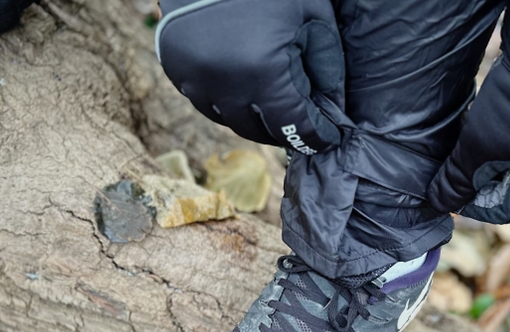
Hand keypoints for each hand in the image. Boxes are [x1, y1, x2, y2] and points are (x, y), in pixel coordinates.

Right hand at [156, 0, 346, 154]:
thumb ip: (327, 67)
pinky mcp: (176, 70)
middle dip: (287, 129)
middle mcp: (226, 85)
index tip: (329, 136)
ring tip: (274, 104)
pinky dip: (227, 102)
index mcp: (264, 72)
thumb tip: (332, 108)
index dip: (317, 136)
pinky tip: (243, 86)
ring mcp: (195, 80)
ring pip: (232, 121)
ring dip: (256, 118)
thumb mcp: (312, 16)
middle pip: (262, 131)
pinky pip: (206, 103)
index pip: (296, 127)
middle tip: (304, 120)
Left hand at [426, 4, 509, 223]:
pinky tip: (489, 110)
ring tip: (470, 128)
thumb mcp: (480, 150)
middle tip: (457, 154)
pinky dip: (506, 124)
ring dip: (492, 144)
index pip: (506, 207)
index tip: (450, 184)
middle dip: (481, 169)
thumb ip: (457, 179)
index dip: (474, 200)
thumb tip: (438, 202)